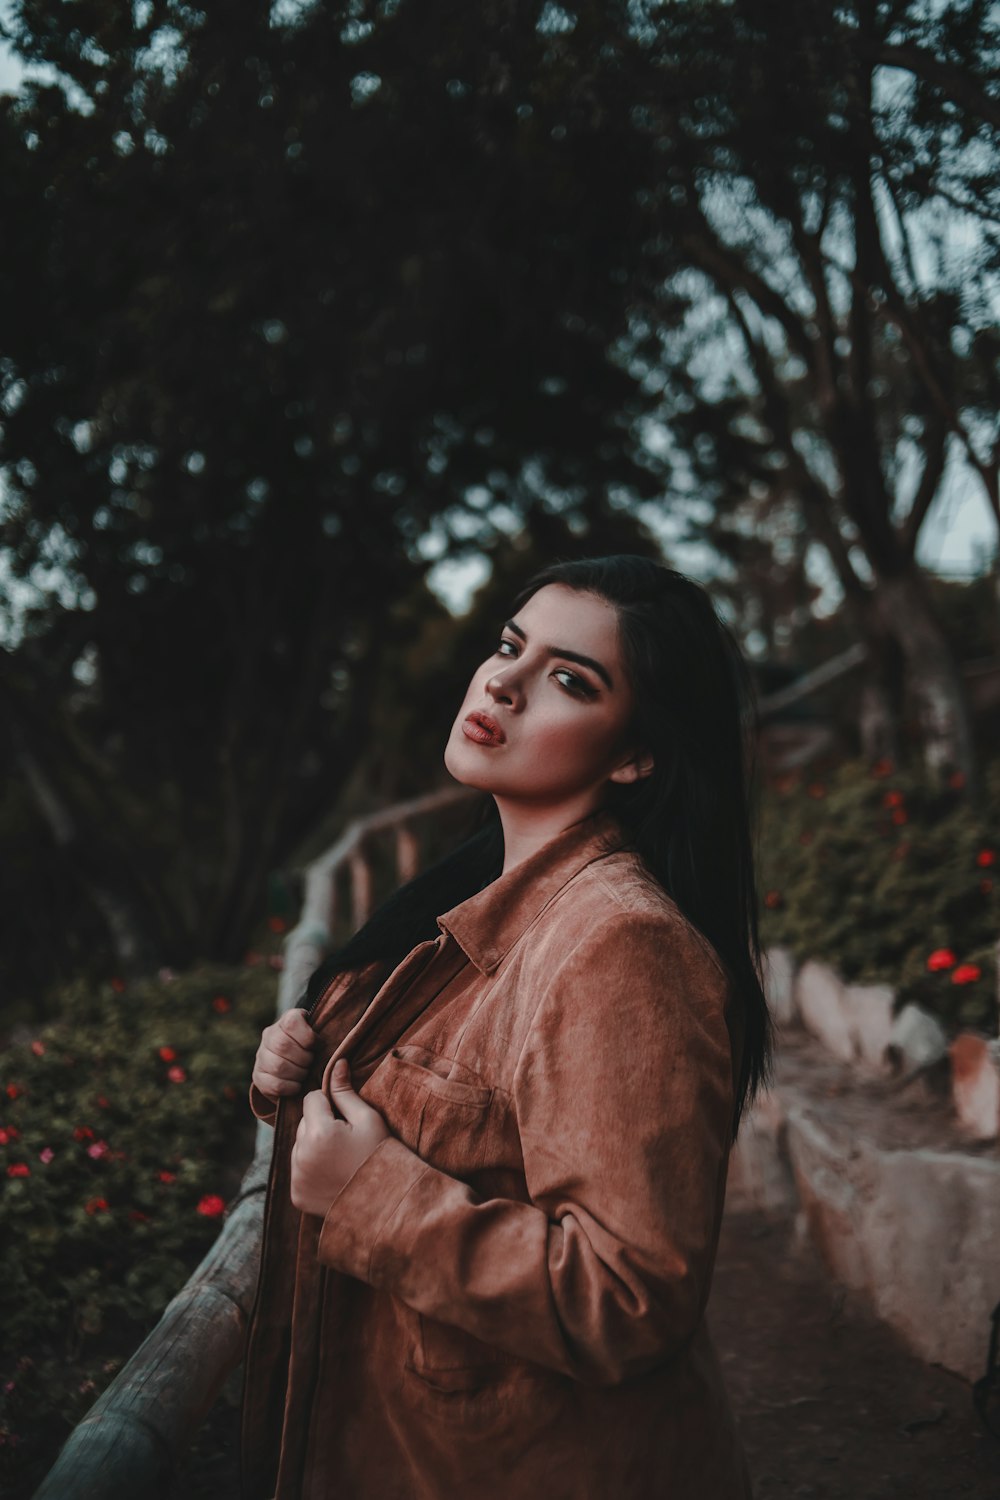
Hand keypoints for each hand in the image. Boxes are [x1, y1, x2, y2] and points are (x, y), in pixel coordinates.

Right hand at [252, 1008, 317, 1101]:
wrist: (297, 1067)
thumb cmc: (315, 1050)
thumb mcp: (320, 1037)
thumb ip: (326, 1034)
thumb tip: (339, 1050)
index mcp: (286, 1021)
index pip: (291, 1023)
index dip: (308, 1037)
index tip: (317, 1046)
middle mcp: (270, 1035)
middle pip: (283, 1045)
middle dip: (303, 1058)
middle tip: (311, 1063)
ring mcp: (262, 1056)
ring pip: (277, 1065)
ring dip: (297, 1073)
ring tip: (305, 1075)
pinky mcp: (259, 1076)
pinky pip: (273, 1084)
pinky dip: (289, 1087)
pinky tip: (297, 1086)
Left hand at [290, 1057, 392, 1217]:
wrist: (386, 1203)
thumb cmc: (380, 1154)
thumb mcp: (367, 1118)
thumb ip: (345, 1091)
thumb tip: (337, 1063)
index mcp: (318, 1132)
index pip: (311, 1099)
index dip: (330, 1104)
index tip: (347, 1119)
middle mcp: (301, 1155)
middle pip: (303, 1123)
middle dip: (319, 1125)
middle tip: (346, 1141)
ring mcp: (297, 1178)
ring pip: (299, 1146)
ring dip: (313, 1146)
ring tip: (341, 1159)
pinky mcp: (297, 1195)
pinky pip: (298, 1170)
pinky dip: (310, 1170)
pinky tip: (333, 1175)